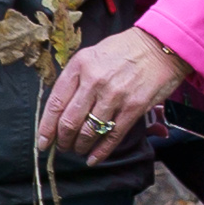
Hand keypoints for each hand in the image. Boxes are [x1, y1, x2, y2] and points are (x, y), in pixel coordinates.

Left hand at [41, 27, 186, 158]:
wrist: (160, 45)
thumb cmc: (124, 50)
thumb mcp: (93, 54)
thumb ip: (76, 77)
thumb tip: (60, 107)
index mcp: (79, 65)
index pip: (55, 103)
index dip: (46, 128)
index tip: (43, 142)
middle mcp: (94, 80)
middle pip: (69, 121)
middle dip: (63, 141)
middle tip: (63, 147)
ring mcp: (114, 95)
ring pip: (88, 131)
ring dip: (80, 146)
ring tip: (78, 150)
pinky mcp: (134, 107)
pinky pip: (112, 136)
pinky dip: (100, 152)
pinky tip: (93, 159)